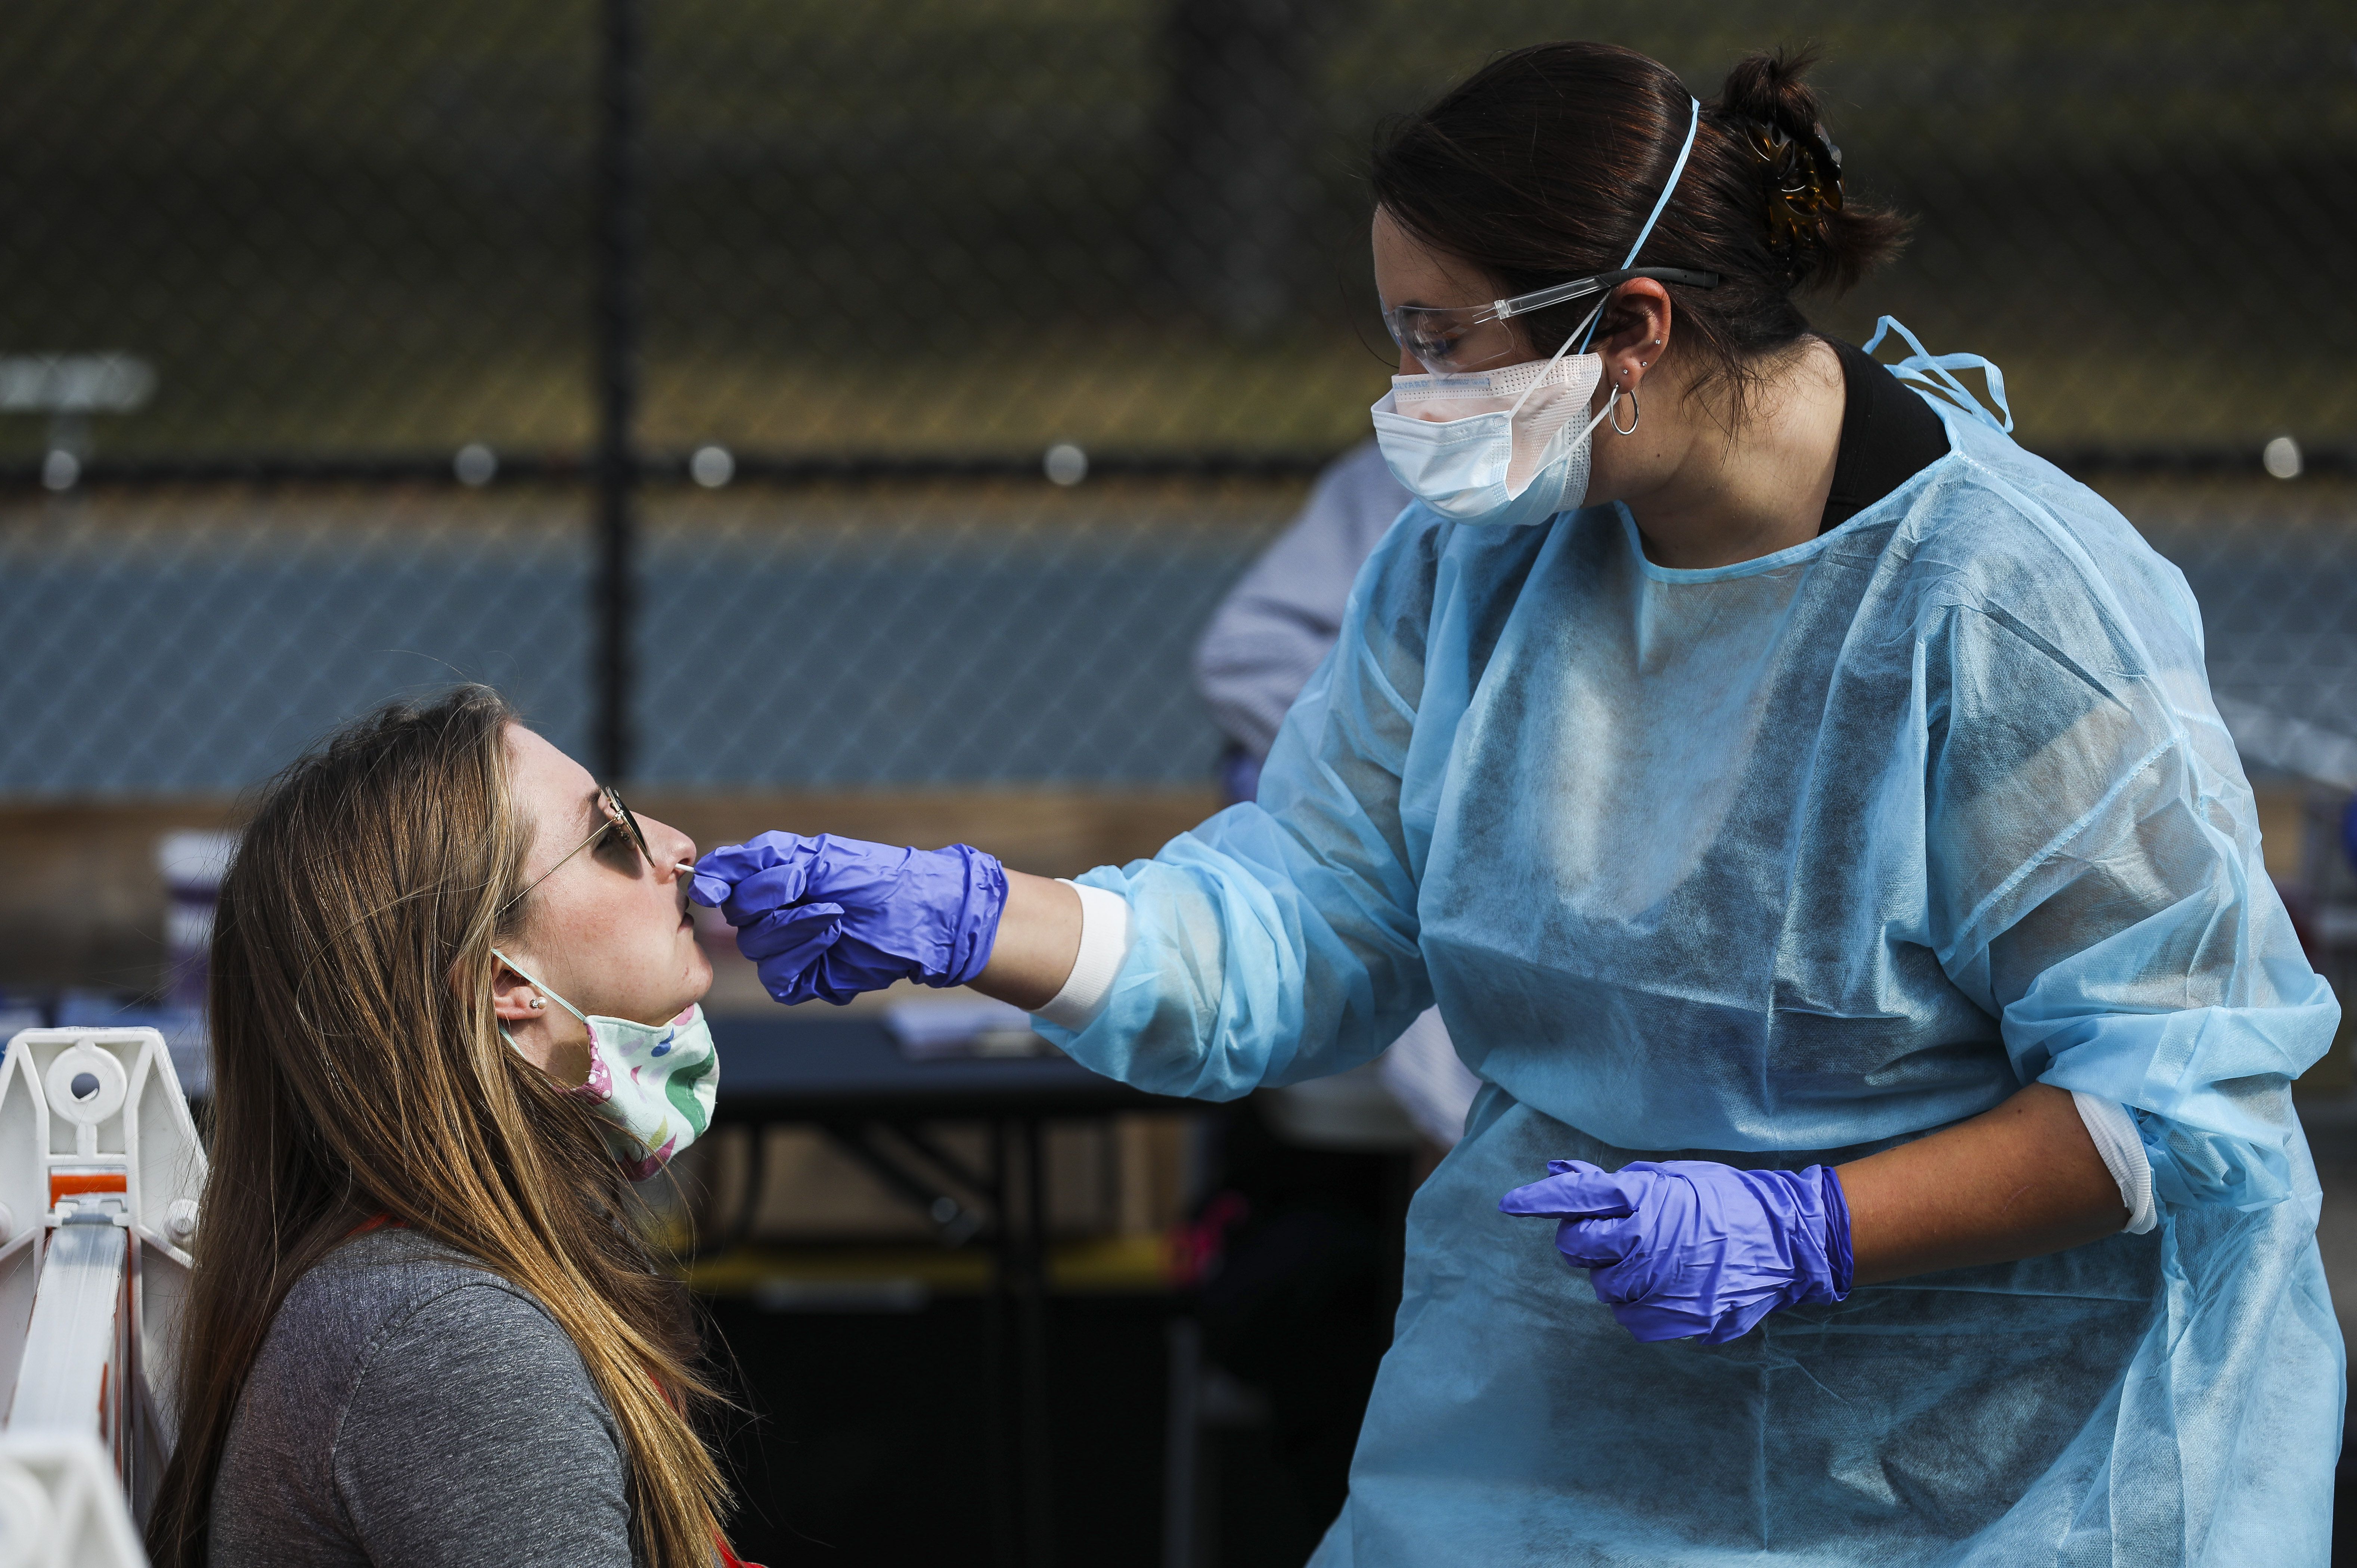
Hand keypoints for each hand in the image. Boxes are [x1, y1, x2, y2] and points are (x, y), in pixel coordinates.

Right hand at [690, 832, 1007, 1005]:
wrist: (921, 914)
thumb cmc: (873, 877)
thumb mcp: (814, 856)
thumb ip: (756, 861)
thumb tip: (705, 876)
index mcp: (775, 879)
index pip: (724, 884)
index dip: (718, 886)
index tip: (716, 889)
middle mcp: (777, 913)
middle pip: (737, 919)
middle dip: (770, 903)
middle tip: (807, 890)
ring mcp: (792, 948)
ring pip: (757, 949)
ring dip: (793, 929)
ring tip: (833, 916)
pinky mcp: (807, 979)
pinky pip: (779, 978)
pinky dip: (802, 958)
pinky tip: (831, 941)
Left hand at [1498, 1159, 1851, 1343]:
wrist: (1785, 1239)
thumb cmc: (1725, 1202)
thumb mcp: (1670, 1178)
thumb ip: (1613, 1183)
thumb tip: (1559, 1172)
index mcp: (1646, 1198)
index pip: (1580, 1196)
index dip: (1541, 1199)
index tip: (1510, 1203)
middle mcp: (1647, 1239)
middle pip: (1580, 1246)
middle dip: (1583, 1242)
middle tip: (1608, 1237)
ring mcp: (1661, 1281)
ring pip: (1603, 1287)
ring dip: (1614, 1276)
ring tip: (1649, 1262)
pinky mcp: (1677, 1317)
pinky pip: (1629, 1319)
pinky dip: (1636, 1307)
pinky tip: (1660, 1291)